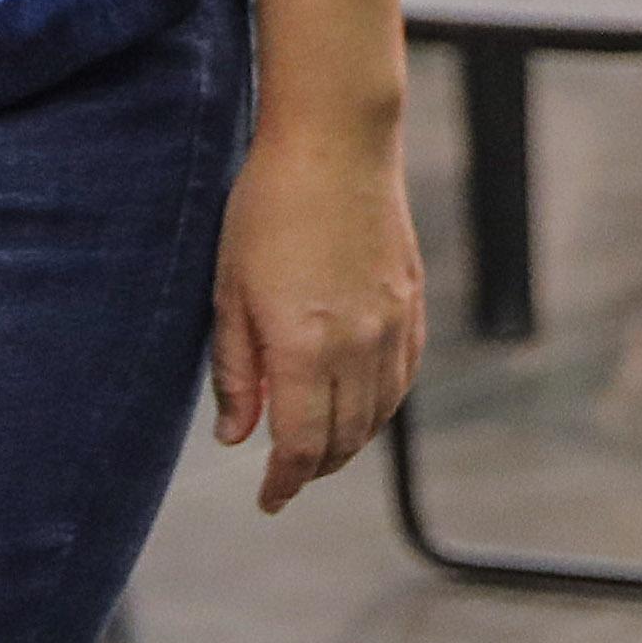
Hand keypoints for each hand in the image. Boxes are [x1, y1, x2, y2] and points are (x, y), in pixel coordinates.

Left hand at [209, 116, 423, 515]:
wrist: (335, 143)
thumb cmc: (268, 209)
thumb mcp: (229, 293)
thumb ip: (236, 373)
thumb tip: (236, 436)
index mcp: (305, 348)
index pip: (301, 445)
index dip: (284, 482)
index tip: (269, 499)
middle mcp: (358, 345)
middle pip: (344, 438)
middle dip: (314, 467)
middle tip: (286, 475)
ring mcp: (393, 323)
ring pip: (379, 413)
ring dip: (349, 440)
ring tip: (319, 444)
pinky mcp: (412, 301)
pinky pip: (403, 375)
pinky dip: (381, 404)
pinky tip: (360, 402)